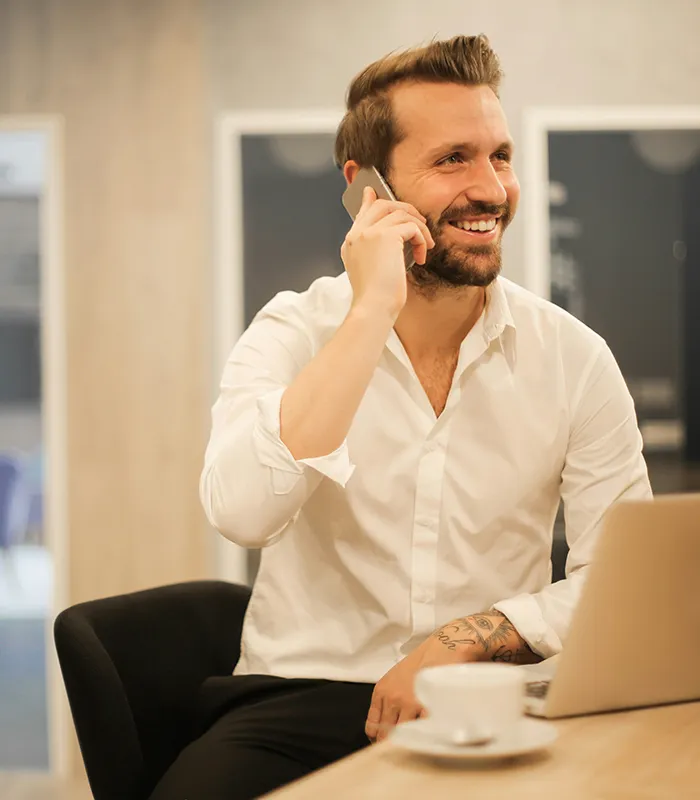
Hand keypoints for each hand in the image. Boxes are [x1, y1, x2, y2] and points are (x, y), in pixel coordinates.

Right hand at [341, 187, 434, 320]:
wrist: (373, 307)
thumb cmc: (376, 297)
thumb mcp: (372, 270)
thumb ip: (377, 251)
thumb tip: (394, 239)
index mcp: (351, 243)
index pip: (362, 213)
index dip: (370, 201)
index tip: (372, 192)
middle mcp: (357, 234)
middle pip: (382, 205)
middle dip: (404, 209)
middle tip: (419, 222)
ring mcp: (369, 233)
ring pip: (400, 213)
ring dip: (419, 227)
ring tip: (425, 245)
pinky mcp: (385, 236)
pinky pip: (411, 226)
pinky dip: (421, 238)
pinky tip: (422, 255)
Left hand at [365, 610, 538, 742]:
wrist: (445, 646)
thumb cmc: (424, 660)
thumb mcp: (397, 677)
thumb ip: (389, 699)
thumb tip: (386, 726)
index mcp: (382, 690)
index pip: (372, 726)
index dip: (379, 738)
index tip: (386, 741)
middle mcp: (392, 697)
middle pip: (385, 734)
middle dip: (393, 742)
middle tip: (403, 745)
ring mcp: (410, 702)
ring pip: (403, 734)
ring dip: (410, 739)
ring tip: (418, 739)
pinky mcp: (427, 704)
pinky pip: (422, 730)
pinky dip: (424, 735)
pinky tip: (429, 734)